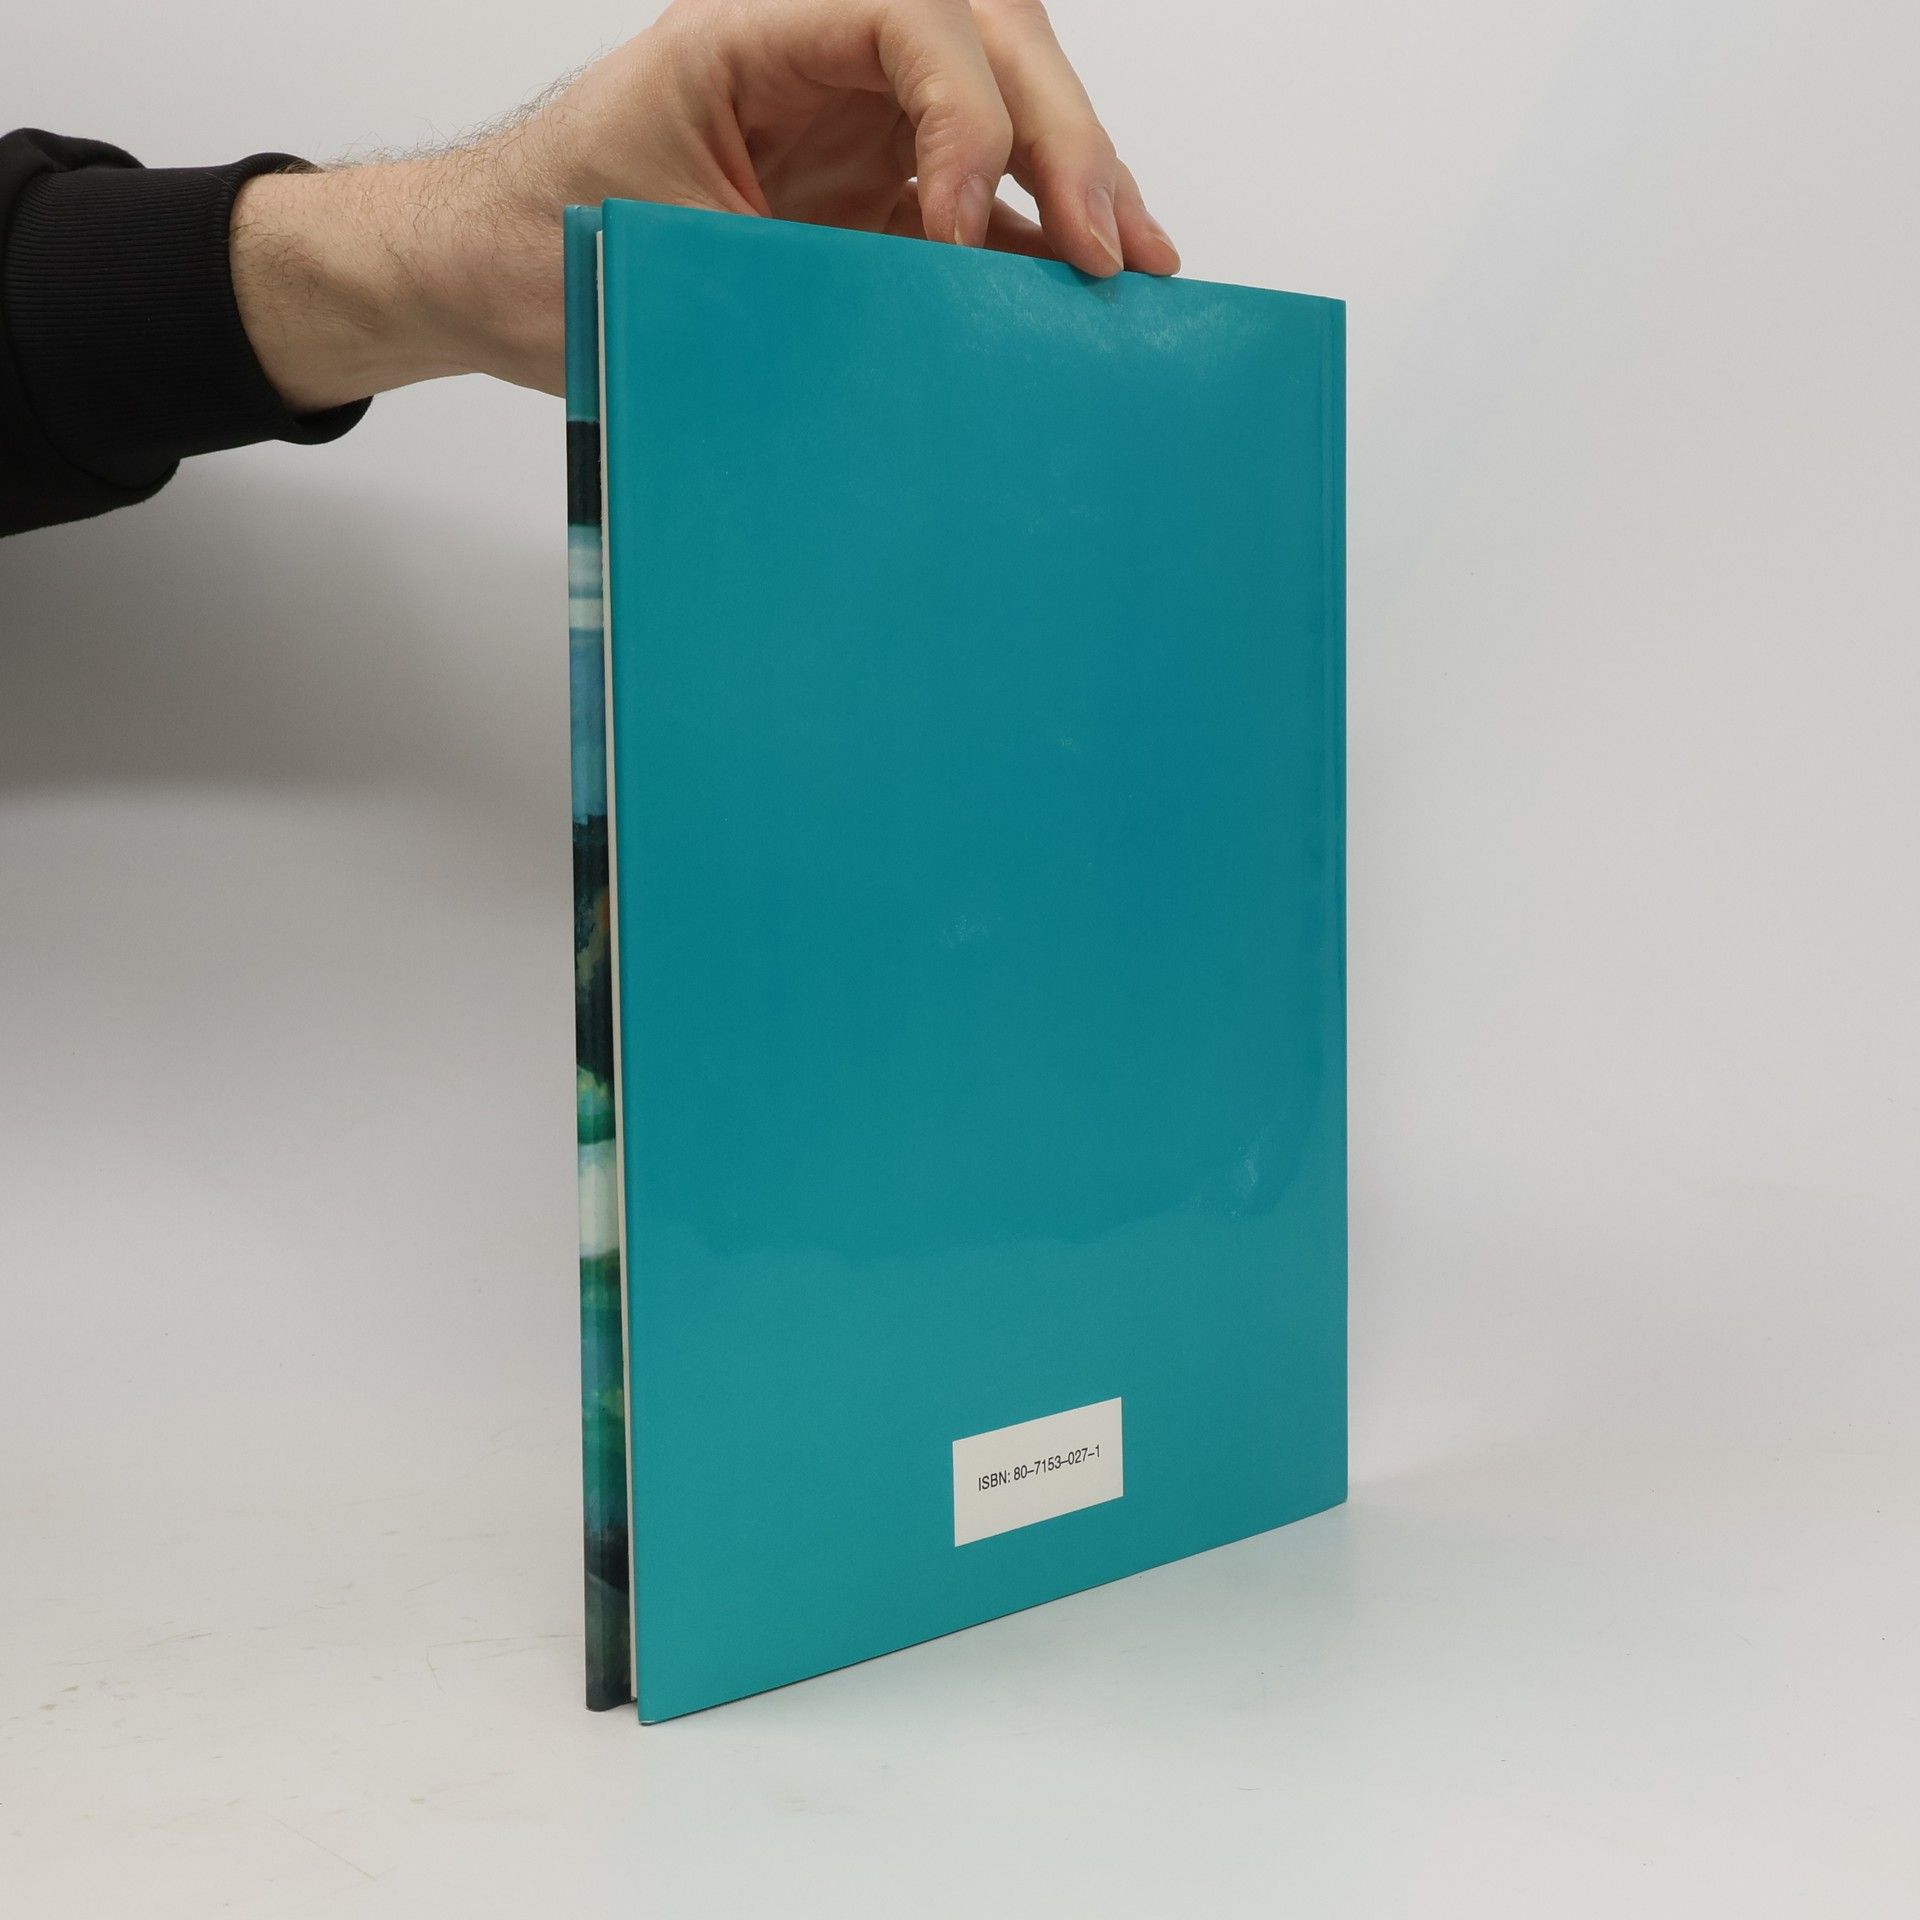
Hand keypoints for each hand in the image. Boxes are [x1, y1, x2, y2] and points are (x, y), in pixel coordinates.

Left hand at [232, 0, 1178, 411]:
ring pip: (1005, 106)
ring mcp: (855, 123)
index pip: (910, 17)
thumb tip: (923, 329)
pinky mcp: (873, 194)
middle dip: (1061, 136)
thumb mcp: (658, 254)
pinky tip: (1097, 276)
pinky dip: (1041, 234)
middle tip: (1105, 246)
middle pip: (987, 41)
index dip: (964, 116)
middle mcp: (819, 60)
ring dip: (1080, 175)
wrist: (488, 272)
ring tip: (1140, 260)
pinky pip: (982, 195)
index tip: (961, 229)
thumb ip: (787, 269)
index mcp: (753, 34)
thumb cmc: (539, 241)